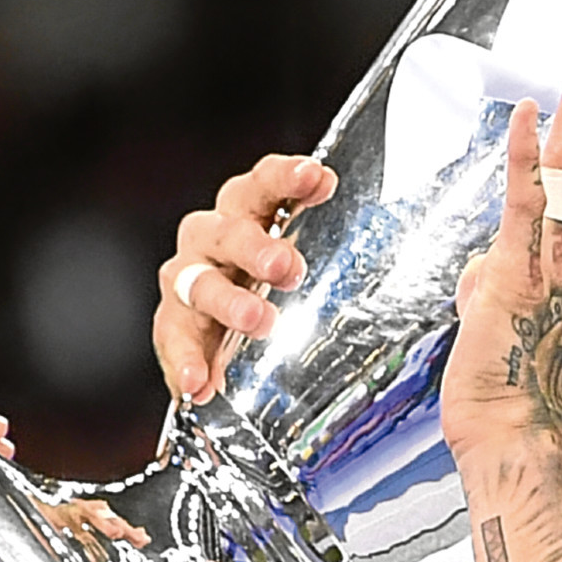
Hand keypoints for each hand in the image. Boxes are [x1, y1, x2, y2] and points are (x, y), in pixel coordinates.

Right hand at [153, 152, 337, 402]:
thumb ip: (334, 244)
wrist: (225, 320)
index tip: (317, 177)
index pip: (264, 183)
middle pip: (228, 232)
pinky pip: (172, 339)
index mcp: (245, 210)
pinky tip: (198, 383)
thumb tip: (389, 236)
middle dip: (257, 247)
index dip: (287, 177)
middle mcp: (211, 237)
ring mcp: (187, 279)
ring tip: (257, 320)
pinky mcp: (172, 323)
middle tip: (286, 266)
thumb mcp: (302, 254)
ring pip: (199, 282)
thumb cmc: (269, 275)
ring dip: (228, 301)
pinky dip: (184, 361)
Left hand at [441, 28, 561, 456]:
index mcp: (561, 255)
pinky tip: (530, 116)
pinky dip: (526, 158)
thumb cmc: (501, 388)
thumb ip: (491, 285)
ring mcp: (544, 261)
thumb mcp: (491, 320)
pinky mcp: (514, 275)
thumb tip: (480, 276)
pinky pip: (524, 208)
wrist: (507, 435)